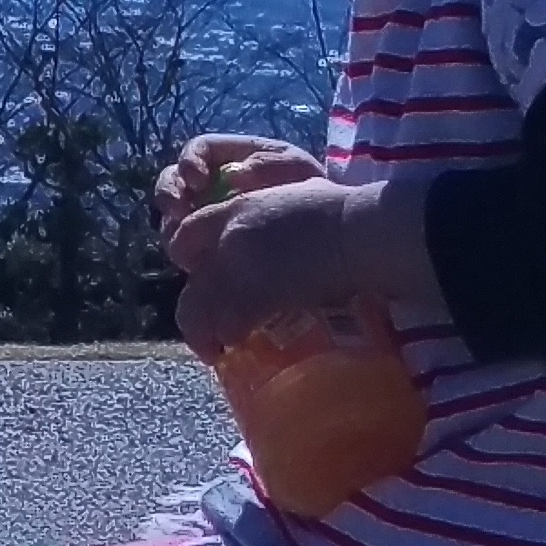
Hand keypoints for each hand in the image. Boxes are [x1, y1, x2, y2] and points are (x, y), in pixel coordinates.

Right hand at [154, 133, 326, 249]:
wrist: (325, 224)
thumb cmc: (308, 189)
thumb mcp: (296, 168)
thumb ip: (269, 164)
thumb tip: (234, 176)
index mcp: (228, 157)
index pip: (197, 151)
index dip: (189, 162)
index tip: (197, 180)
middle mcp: (209, 183)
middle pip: (173, 181)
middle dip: (169, 193)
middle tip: (178, 209)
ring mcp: (204, 213)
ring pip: (173, 215)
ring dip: (172, 222)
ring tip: (183, 234)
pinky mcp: (205, 242)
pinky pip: (185, 244)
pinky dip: (186, 247)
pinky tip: (197, 256)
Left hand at [166, 171, 441, 357]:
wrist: (362, 229)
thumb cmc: (343, 209)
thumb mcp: (294, 195)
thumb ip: (273, 208)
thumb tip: (279, 229)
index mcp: (236, 210)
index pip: (183, 237)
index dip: (189, 264)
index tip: (204, 283)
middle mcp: (228, 239)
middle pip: (187, 282)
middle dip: (192, 313)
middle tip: (207, 335)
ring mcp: (239, 267)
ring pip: (195, 310)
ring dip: (203, 335)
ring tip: (216, 351)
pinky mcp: (259, 295)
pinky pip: (227, 326)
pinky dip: (229, 339)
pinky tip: (237, 347)